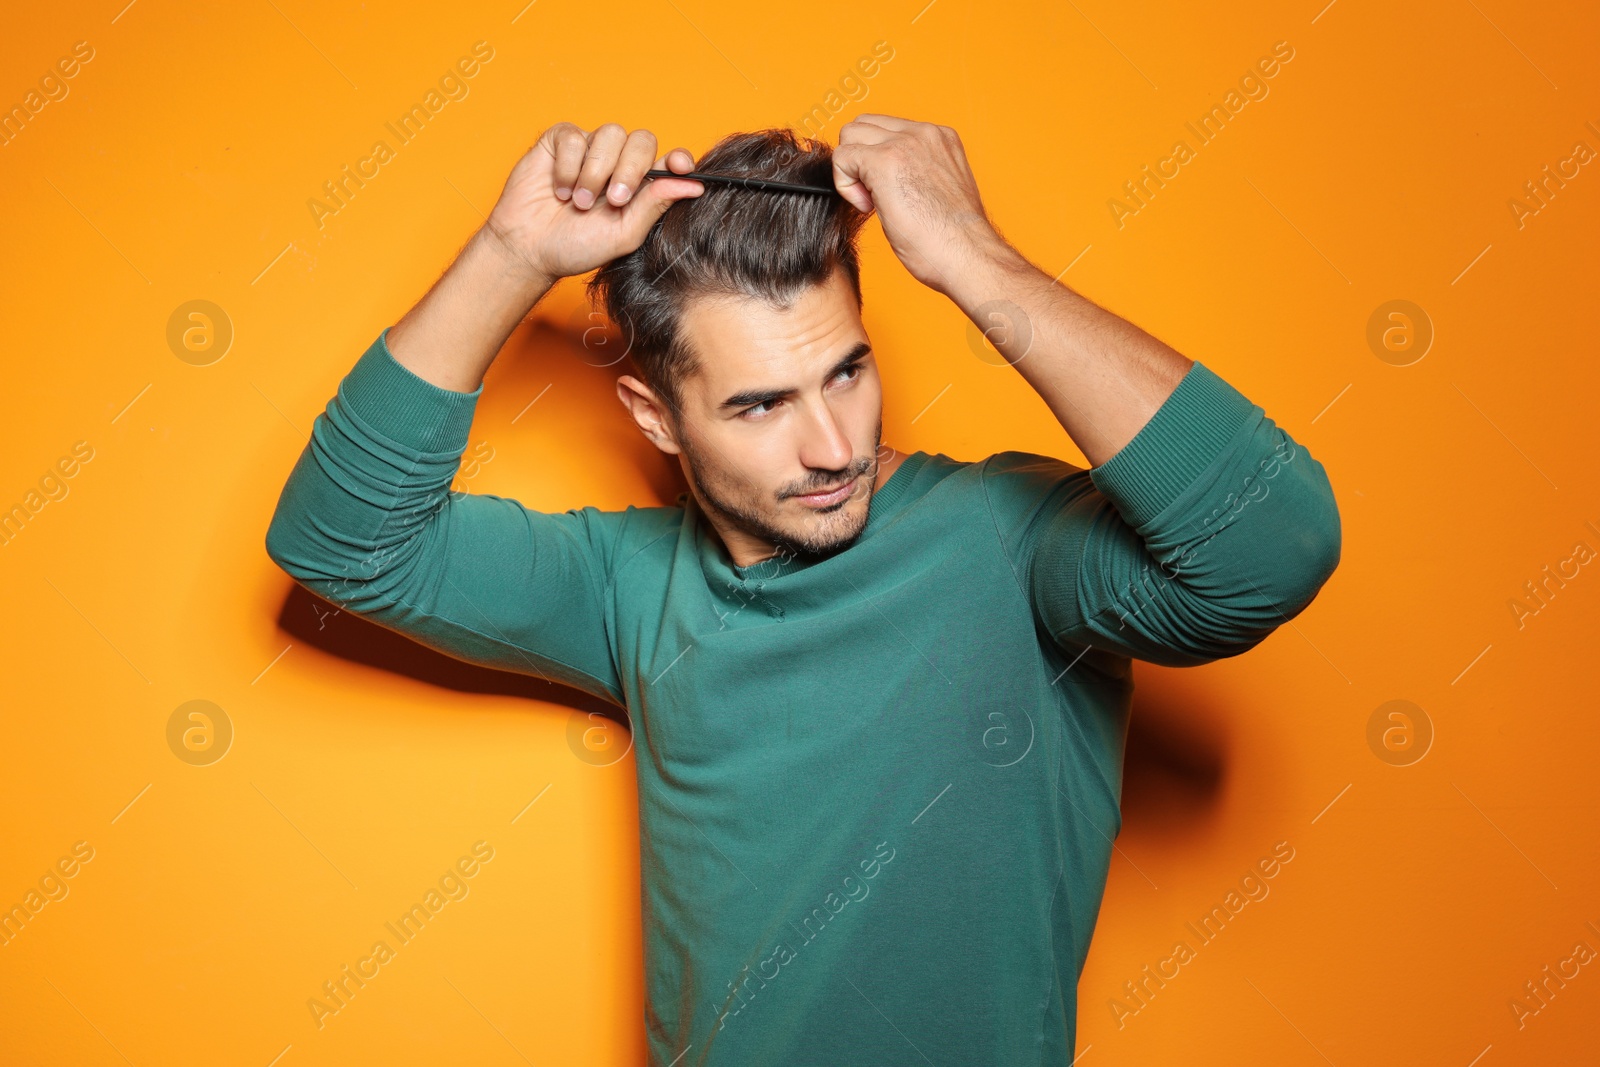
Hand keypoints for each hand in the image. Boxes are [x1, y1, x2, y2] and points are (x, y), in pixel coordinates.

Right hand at [481, 122, 705, 284]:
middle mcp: (619, 161)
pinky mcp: (561, 140)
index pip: (668, 159)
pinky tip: (560, 190)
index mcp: (641, 184)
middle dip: (630, 169)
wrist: (530, 249)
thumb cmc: (578, 246)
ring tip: (580, 202)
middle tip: (613, 200)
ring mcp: (590, 148)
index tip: (680, 167)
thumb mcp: (623, 234)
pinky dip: (568, 166)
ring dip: (595, 171)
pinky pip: (574, 136)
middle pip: (641, 140)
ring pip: (609, 134)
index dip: (678, 159)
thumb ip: (655, 206)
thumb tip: (693, 185)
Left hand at [831, 115, 1003, 294]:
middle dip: (858, 160)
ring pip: (850, 135)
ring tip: (872, 202)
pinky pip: (842, 157)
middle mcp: (924, 133)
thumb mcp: (937, 190)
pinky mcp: (885, 161)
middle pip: (863, 126)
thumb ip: (915, 171)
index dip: (874, 159)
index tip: (888, 192)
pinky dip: (845, 185)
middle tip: (875, 197)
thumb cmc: (954, 239)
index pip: (886, 128)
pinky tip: (868, 208)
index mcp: (940, 138)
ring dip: (851, 170)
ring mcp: (905, 143)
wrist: (966, 255)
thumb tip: (885, 178)